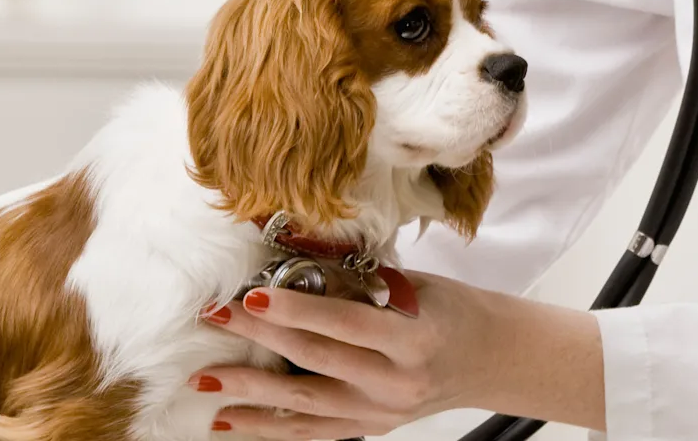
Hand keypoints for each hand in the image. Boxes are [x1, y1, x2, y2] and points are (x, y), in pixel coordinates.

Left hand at [196, 271, 605, 436]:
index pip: (346, 323)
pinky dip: (268, 428)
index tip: (253, 295)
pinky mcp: (371, 428)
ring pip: (304, 405)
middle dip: (260, 338)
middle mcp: (395, 382)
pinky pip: (311, 432)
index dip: (297, 309)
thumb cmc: (455, 311)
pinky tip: (228, 421)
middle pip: (316, 360)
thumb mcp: (416, 286)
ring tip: (205, 380)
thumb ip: (359, 285)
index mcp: (414, 338)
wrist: (492, 359)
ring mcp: (381, 412)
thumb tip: (295, 272)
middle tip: (216, 318)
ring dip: (250, 392)